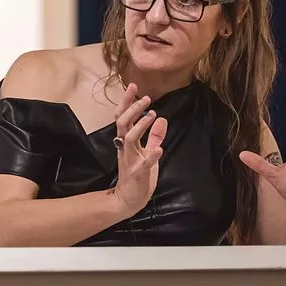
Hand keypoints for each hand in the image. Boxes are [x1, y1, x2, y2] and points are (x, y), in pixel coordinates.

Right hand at [111, 83, 167, 216]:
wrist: (128, 200)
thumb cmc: (138, 176)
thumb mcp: (147, 152)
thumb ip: (154, 136)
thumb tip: (162, 118)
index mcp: (127, 142)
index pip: (124, 117)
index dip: (127, 102)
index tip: (132, 86)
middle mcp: (125, 148)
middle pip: (123, 124)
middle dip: (133, 109)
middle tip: (146, 98)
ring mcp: (129, 160)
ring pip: (130, 139)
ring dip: (141, 126)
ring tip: (153, 115)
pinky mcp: (136, 174)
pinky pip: (142, 163)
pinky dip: (150, 156)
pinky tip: (159, 149)